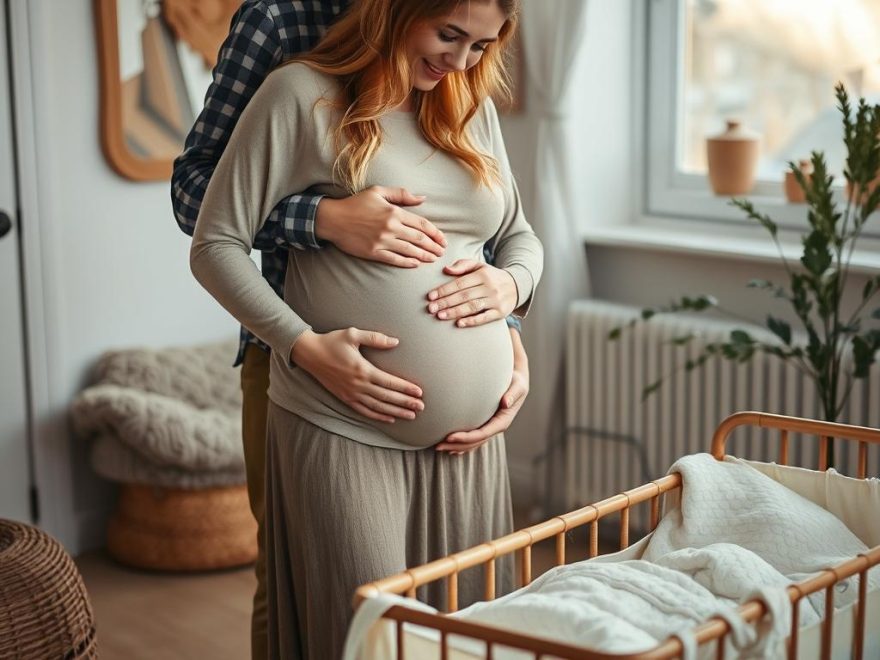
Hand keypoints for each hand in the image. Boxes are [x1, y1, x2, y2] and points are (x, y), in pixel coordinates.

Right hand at [290, 328, 423, 422]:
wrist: (309, 353)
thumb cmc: (332, 341)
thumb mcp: (353, 334)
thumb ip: (375, 338)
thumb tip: (396, 341)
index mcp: (362, 369)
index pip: (389, 382)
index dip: (406, 388)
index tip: (420, 392)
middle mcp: (358, 384)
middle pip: (387, 397)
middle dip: (405, 402)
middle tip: (421, 407)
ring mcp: (351, 393)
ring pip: (377, 406)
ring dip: (395, 411)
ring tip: (411, 415)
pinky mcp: (345, 398)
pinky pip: (364, 411)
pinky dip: (378, 416)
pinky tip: (390, 418)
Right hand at [315, 186, 445, 267]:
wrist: (333, 219)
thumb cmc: (355, 203)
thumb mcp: (378, 192)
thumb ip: (402, 194)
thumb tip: (422, 198)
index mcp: (394, 212)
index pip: (422, 224)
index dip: (436, 233)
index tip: (443, 239)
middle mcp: (390, 227)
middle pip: (419, 239)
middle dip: (434, 247)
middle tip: (442, 252)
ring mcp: (382, 241)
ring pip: (410, 251)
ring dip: (424, 256)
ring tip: (433, 259)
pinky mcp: (373, 252)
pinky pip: (394, 259)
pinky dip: (407, 262)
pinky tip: (416, 264)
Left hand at [426, 260, 517, 326]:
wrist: (516, 286)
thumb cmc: (490, 276)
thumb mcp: (479, 266)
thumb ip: (463, 265)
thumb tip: (446, 270)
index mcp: (482, 274)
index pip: (460, 283)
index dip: (444, 290)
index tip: (430, 296)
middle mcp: (490, 287)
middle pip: (464, 296)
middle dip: (446, 302)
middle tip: (431, 308)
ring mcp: (496, 300)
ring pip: (472, 307)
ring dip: (455, 312)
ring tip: (440, 316)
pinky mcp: (500, 312)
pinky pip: (484, 318)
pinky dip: (471, 321)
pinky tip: (459, 323)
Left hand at [435, 329, 528, 453]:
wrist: (518, 381)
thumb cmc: (516, 381)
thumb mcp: (518, 385)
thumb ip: (513, 394)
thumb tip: (506, 403)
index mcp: (503, 421)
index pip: (482, 434)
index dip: (466, 437)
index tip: (449, 437)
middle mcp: (496, 427)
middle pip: (475, 442)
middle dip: (457, 445)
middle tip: (437, 446)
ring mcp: (491, 427)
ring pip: (473, 443)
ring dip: (456, 447)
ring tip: (438, 447)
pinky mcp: (486, 424)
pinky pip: (474, 438)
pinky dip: (462, 444)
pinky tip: (449, 446)